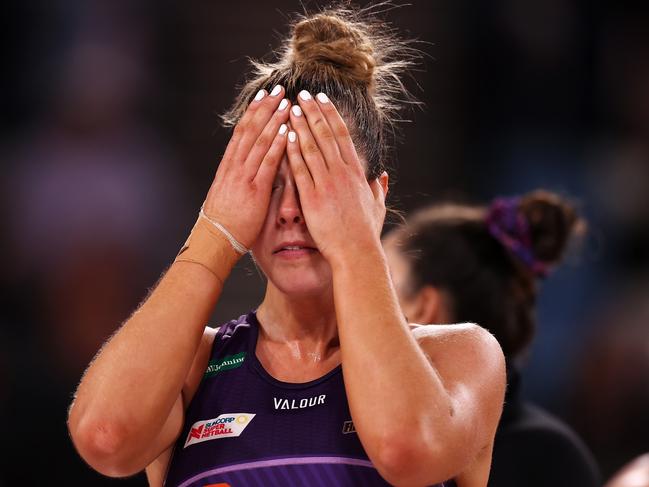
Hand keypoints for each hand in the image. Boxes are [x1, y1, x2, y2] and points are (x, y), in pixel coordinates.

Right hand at [202, 86, 290, 247]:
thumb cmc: (224, 223)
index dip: (254, 113)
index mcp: (228, 167)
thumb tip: (249, 169)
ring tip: (286, 103)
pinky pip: (266, 163)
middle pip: (250, 130)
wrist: (215, 241)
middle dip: (265, 108)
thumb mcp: (230, 195)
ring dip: (273, 121)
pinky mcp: (254, 190)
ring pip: (258, 141)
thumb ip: (240, 179)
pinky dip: (277, 145)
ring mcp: (243, 177)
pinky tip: (287, 131)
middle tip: (278, 89)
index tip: (264, 97)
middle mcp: (234, 167)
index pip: (242, 132)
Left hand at [286, 90, 386, 264]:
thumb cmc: (366, 234)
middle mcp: (342, 174)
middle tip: (302, 94)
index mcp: (356, 173)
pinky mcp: (312, 198)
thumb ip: (378, 190)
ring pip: (311, 147)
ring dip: (300, 126)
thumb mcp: (377, 208)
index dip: (330, 115)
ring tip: (289, 108)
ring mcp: (327, 184)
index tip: (321, 100)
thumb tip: (383, 177)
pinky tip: (285, 136)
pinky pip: (300, 169)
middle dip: (313, 112)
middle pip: (325, 135)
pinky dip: (292, 151)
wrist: (356, 253)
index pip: (342, 136)